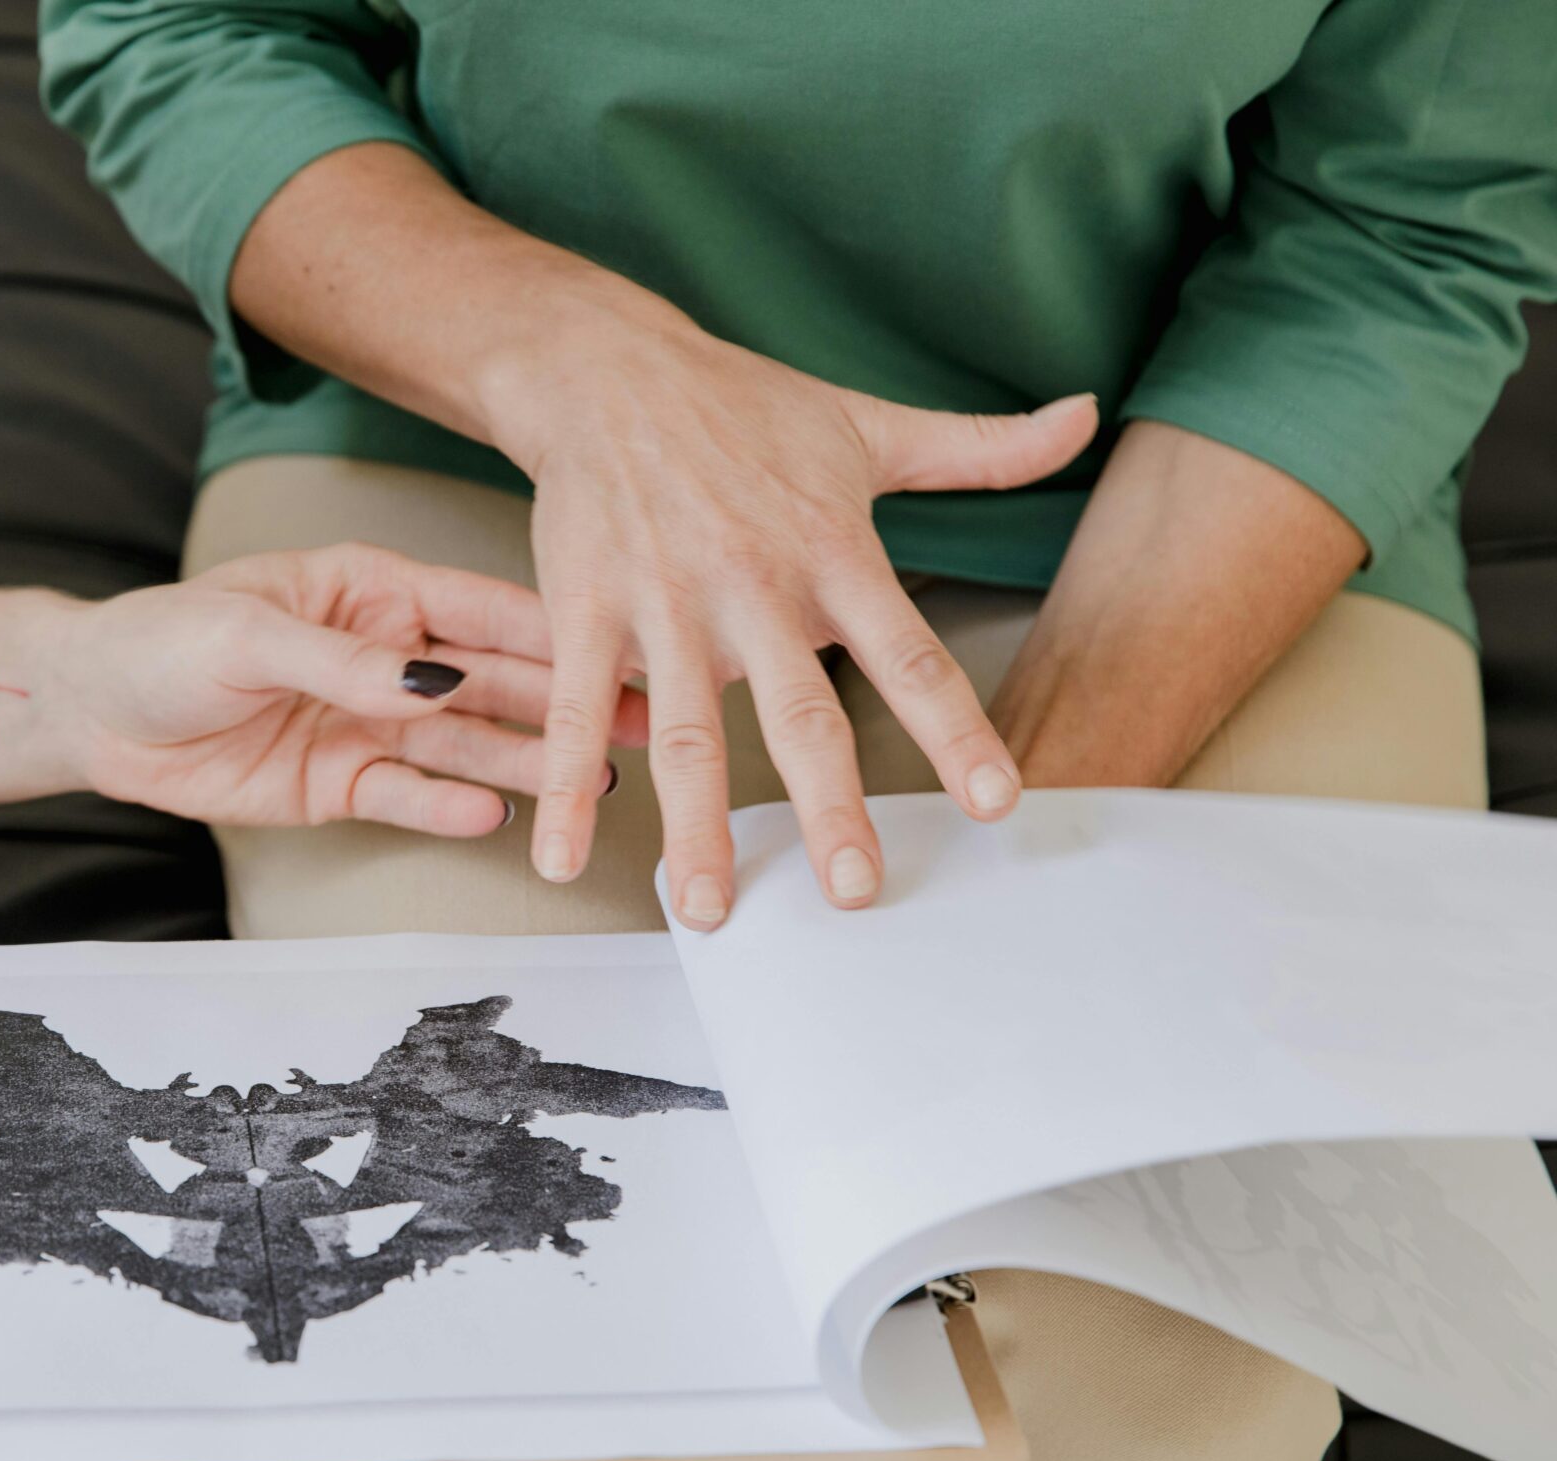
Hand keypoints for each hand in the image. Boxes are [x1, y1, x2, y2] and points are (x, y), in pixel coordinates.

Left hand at [56, 543, 644, 835]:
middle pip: (492, 681)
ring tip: (590, 785)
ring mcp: (368, 723)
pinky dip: (448, 806)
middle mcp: (385, 655)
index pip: (479, 610)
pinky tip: (498, 816)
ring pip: (464, 744)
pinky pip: (409, 795)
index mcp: (372, 589)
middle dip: (567, 703)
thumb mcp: (248, 632)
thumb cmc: (161, 640)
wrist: (94, 713)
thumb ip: (345, 660)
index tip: (618, 650)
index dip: (550, 632)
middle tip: (643, 727)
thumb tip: (433, 681)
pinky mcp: (341, 783)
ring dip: (527, 762)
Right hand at [480, 287, 1097, 925]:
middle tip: (854, 893)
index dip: (956, 731)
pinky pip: (577, 709)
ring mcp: (665, 601)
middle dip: (828, 808)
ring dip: (694, 826)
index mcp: (831, 552)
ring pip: (686, 730)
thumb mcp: (867, 424)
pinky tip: (560, 854)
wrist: (607, 367)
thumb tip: (1083, 418)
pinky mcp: (587, 607)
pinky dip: (565, 786)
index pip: (910, 655)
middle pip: (800, 714)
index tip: (996, 804)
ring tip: (707, 909)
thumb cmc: (740, 403)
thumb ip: (979, 448)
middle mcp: (753, 585)